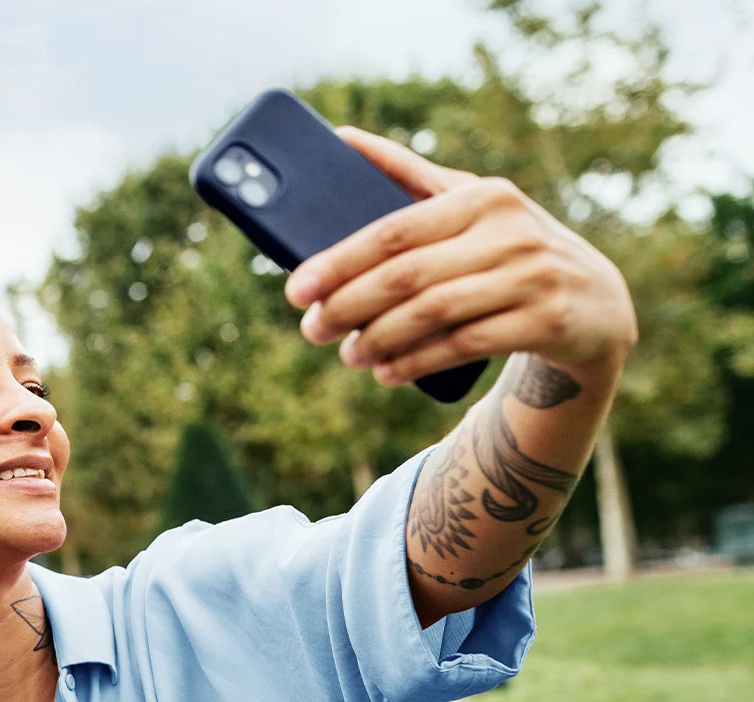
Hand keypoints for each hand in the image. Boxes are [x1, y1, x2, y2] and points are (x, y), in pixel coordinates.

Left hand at [284, 126, 636, 389]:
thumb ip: (409, 174)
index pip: (394, 231)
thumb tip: (340, 138)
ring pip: (432, 313)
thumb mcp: (470, 204)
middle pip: (407, 275)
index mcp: (482, 196)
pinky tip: (386, 371)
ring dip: (379, 338)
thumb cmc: (510, 247)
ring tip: (347, 353)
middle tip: (312, 329)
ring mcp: (533, 277)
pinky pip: (464, 345)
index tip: (296, 289)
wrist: (596, 302)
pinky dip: (417, 361)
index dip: (338, 262)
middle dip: (348, 306)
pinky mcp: (547, 321)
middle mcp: (511, 232)